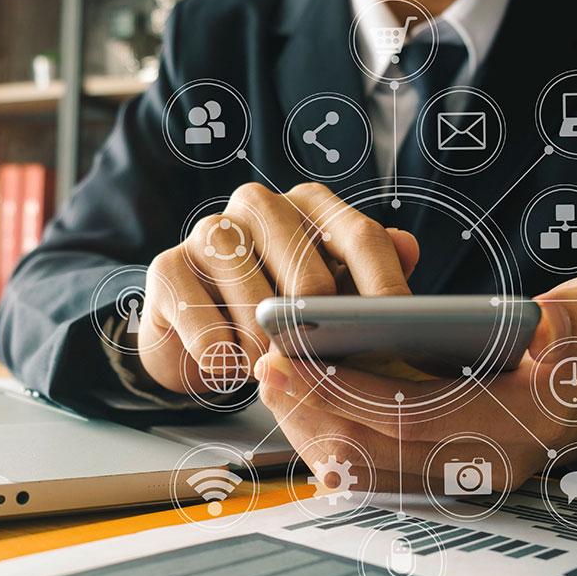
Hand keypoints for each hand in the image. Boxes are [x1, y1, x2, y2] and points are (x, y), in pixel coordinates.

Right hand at [137, 182, 419, 394]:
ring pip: (255, 302)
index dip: (383, 286)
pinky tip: (228, 365)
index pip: (358, 236)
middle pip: (307, 270)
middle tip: (326, 365)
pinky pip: (205, 327)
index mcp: (307, 205)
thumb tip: (409, 248)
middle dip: (320, 327)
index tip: (400, 331)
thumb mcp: (330, 294)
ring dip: (269, 350)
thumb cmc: (273, 309)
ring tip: (272, 370)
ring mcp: (209, 232)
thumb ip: (368, 275)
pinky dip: (224, 359)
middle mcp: (258, 205)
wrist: (197, 335)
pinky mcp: (167, 267)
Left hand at [254, 273, 576, 492]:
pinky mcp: (438, 482)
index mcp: (524, 423)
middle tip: (264, 361)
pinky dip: (327, 441)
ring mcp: (459, 482)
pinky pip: (369, 475)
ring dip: (311, 426)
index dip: (347, 390)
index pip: (417, 417)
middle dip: (311, 406)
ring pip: (365, 470)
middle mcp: (486, 466)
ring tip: (273, 379)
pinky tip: (299, 405)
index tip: (293, 355)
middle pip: (376, 449)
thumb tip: (545, 321)